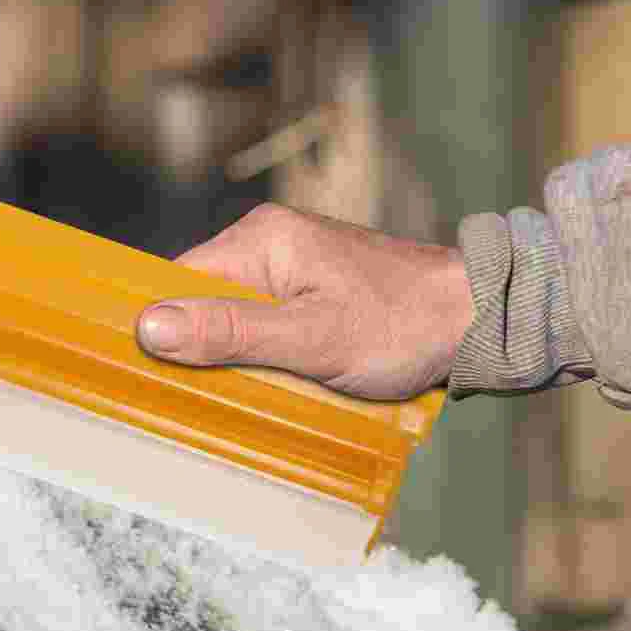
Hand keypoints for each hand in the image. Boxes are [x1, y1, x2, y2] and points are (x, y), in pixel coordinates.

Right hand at [135, 203, 473, 400]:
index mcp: (261, 239)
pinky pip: (262, 327)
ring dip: (238, 359)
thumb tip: (149, 326)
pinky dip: (264, 357)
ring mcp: (292, 268)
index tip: (152, 372)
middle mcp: (270, 244)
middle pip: (203, 303)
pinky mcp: (311, 294)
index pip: (178, 282)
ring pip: (232, 321)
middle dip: (204, 350)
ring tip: (257, 388)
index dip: (161, 328)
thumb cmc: (404, 326)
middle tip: (216, 392)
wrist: (480, 319)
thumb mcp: (310, 338)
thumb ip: (230, 332)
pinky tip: (279, 382)